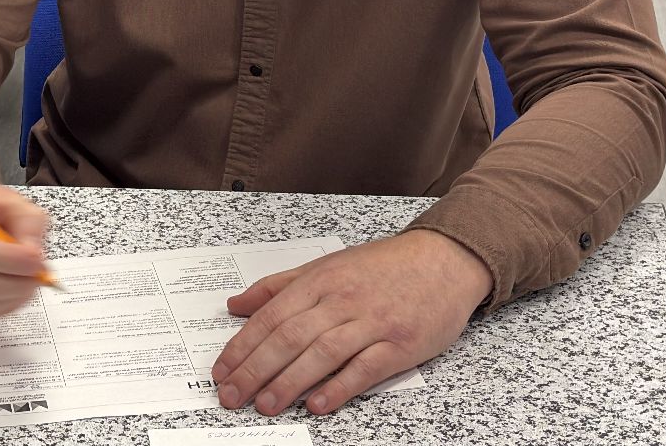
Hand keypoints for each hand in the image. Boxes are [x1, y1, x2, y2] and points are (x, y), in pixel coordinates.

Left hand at [210, 229, 491, 416]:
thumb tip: (236, 304)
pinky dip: (340, 387)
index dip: (242, 346)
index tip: (221, 371)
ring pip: (322, 354)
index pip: (270, 317)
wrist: (444, 261)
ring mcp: (372, 323)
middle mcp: (341, 300)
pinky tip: (318, 403)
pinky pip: (366, 368)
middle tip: (231, 395)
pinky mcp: (400, 344)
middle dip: (255, 369)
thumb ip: (279, 286)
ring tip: (264, 404)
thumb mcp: (326, 265)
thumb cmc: (383, 266)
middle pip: (289, 337)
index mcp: (319, 281)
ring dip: (289, 382)